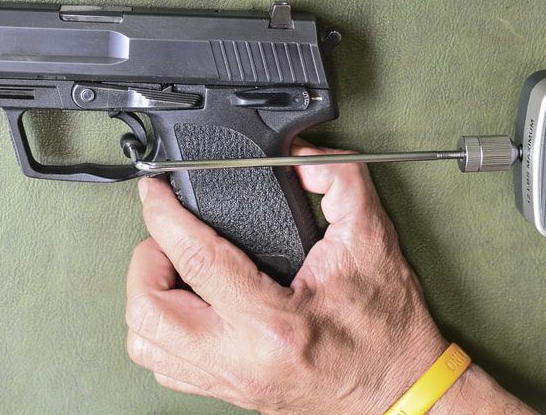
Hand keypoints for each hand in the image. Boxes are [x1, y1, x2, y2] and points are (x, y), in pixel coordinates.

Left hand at [125, 143, 525, 412]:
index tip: (155, 190)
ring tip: (175, 268)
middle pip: (147, 311)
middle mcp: (241, 359)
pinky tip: (186, 305)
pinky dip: (160, 330)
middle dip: (146, 259)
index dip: (164, 214)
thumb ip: (339, 182)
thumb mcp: (371, 240)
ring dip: (147, 297)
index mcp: (274, 322)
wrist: (400, 390)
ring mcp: (230, 381)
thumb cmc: (387, 329)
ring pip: (145, 345)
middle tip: (169, 235)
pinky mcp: (229, 390)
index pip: (196, 260)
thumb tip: (301, 154)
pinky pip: (165, 366)